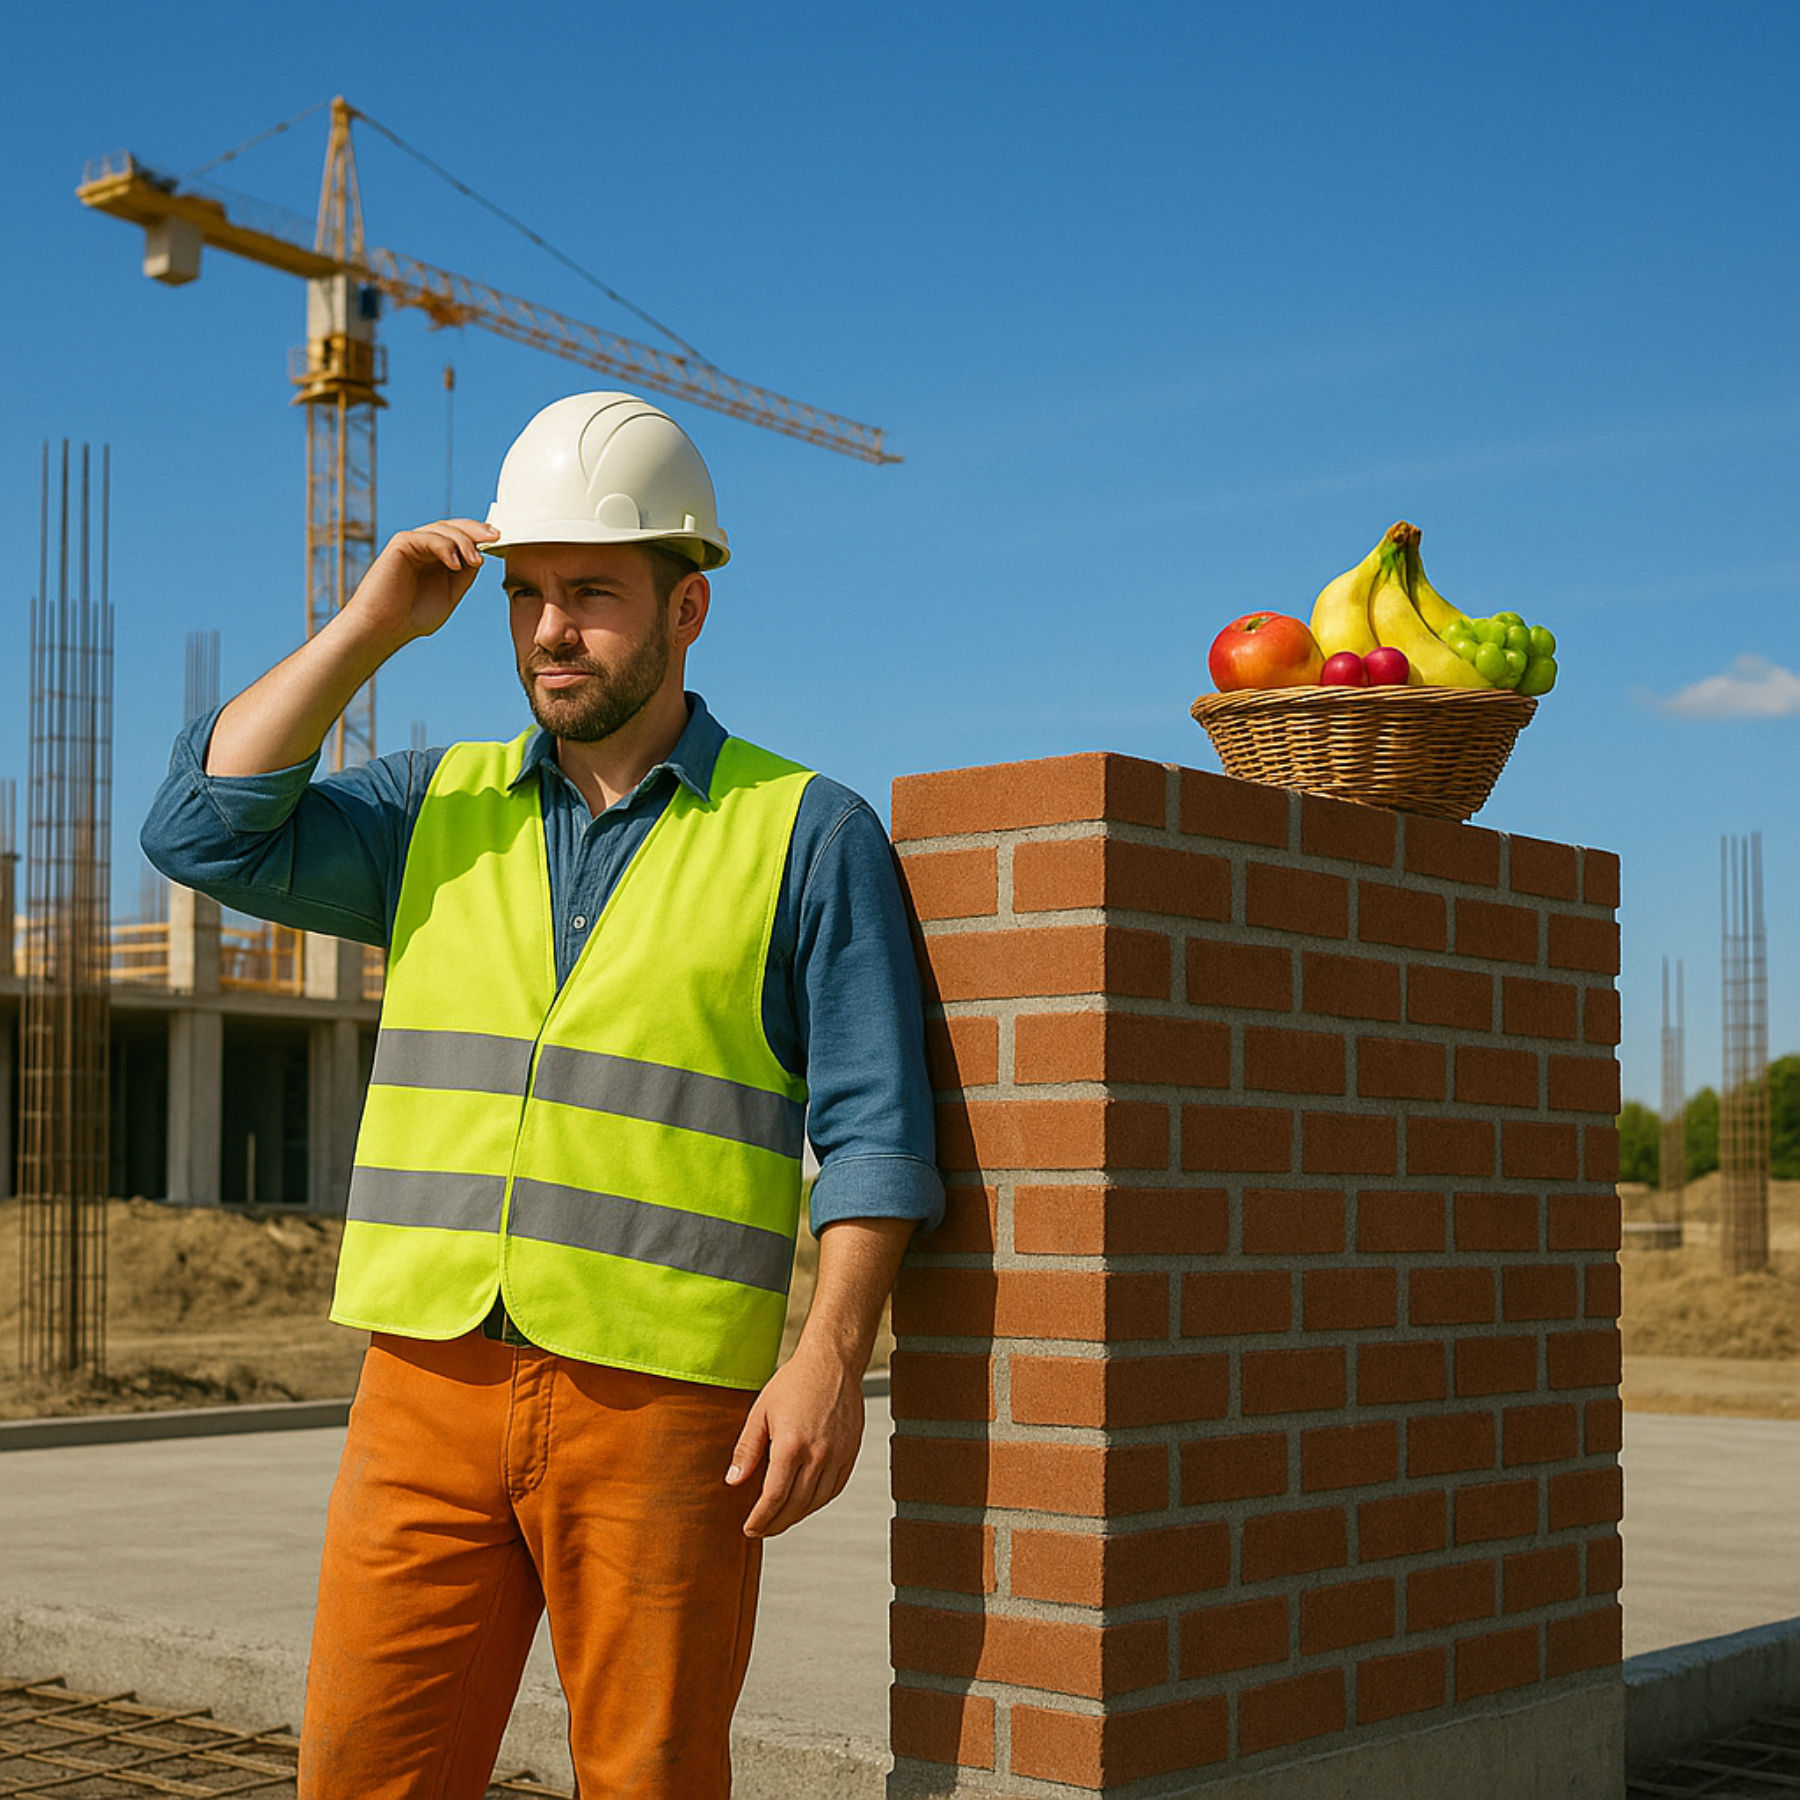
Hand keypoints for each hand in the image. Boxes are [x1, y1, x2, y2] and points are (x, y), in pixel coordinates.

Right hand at [347, 519, 497, 650]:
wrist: (384, 628)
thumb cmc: (414, 616)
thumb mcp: (450, 594)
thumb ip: (465, 575)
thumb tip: (480, 556)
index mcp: (438, 558)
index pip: (462, 538)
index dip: (481, 536)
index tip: (502, 540)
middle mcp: (425, 547)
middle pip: (454, 527)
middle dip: (477, 530)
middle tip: (497, 536)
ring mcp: (412, 543)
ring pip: (443, 529)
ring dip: (464, 541)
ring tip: (476, 561)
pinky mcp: (401, 544)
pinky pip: (427, 537)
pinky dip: (445, 547)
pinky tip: (456, 564)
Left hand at [725, 1343, 863, 1538]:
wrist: (833, 1363)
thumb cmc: (795, 1382)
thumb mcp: (760, 1412)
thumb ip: (747, 1450)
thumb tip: (734, 1481)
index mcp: (791, 1446)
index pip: (774, 1498)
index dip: (760, 1519)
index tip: (749, 1528)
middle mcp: (817, 1455)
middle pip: (795, 1507)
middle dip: (775, 1524)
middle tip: (761, 1529)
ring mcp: (838, 1456)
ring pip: (816, 1502)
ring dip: (796, 1516)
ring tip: (780, 1519)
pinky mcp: (851, 1453)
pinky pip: (834, 1489)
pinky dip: (817, 1501)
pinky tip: (805, 1501)